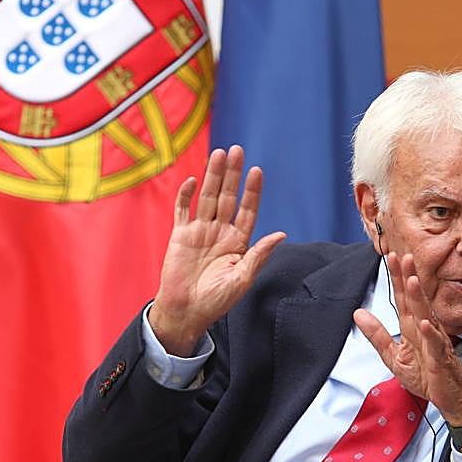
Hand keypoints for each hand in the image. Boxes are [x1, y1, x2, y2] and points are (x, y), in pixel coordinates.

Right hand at [149, 146, 285, 355]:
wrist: (185, 311)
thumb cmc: (216, 301)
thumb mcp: (242, 280)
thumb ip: (258, 255)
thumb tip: (281, 235)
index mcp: (238, 242)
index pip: (247, 210)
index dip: (252, 191)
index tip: (256, 171)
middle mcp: (220, 232)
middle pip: (227, 196)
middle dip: (232, 174)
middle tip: (236, 150)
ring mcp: (200, 231)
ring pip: (207, 197)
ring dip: (212, 176)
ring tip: (218, 154)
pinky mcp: (181, 234)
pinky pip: (183, 210)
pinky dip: (186, 195)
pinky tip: (193, 180)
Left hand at [353, 253, 461, 428]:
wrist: (450, 399)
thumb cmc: (426, 376)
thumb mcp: (393, 355)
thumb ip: (376, 334)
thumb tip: (357, 313)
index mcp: (412, 327)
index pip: (403, 298)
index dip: (397, 278)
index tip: (390, 256)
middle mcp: (425, 330)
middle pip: (415, 300)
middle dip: (408, 278)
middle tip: (403, 256)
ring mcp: (435, 343)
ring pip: (426, 316)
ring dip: (419, 299)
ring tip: (412, 280)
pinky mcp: (442, 360)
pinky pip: (436, 345)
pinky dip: (431, 334)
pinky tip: (424, 323)